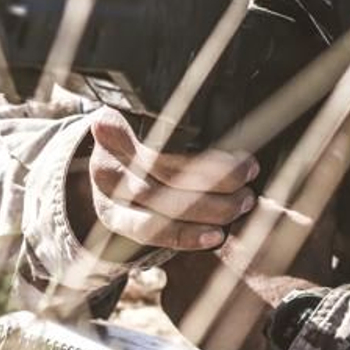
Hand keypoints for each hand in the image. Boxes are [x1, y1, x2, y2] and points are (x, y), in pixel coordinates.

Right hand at [86, 106, 259, 251]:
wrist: (100, 165)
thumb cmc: (136, 137)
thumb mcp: (146, 117)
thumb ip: (175, 121)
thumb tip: (230, 113)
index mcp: (115, 125)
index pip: (164, 138)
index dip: (206, 155)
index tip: (242, 157)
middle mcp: (107, 159)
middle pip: (168, 171)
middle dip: (218, 178)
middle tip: (249, 175)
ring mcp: (106, 192)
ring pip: (162, 204)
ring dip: (210, 208)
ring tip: (242, 202)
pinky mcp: (113, 220)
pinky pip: (151, 233)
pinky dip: (187, 236)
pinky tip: (216, 234)